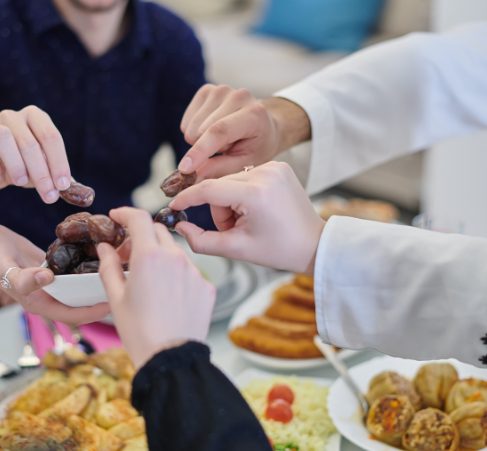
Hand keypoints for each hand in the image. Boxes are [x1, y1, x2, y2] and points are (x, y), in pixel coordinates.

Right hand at [0, 106, 70, 203]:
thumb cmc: (23, 164)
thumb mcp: (44, 168)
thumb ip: (60, 178)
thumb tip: (83, 193)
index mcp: (35, 118)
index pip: (50, 137)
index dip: (58, 162)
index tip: (62, 186)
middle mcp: (13, 117)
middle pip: (30, 142)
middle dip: (41, 173)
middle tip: (48, 196)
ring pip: (3, 138)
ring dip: (16, 165)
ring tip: (21, 182)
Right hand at [0, 214, 109, 324]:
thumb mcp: (6, 268)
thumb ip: (24, 278)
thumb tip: (47, 278)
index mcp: (40, 303)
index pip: (73, 315)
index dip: (93, 313)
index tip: (114, 303)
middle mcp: (48, 295)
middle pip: (81, 303)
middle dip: (101, 297)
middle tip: (124, 285)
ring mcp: (51, 281)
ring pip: (79, 287)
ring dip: (96, 281)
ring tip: (119, 270)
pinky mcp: (53, 266)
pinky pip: (73, 269)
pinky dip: (86, 265)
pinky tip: (102, 253)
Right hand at [97, 207, 215, 368]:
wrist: (171, 358)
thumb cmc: (140, 331)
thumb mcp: (116, 297)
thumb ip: (109, 266)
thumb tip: (105, 247)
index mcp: (149, 256)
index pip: (138, 218)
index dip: (125, 213)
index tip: (117, 217)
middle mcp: (175, 258)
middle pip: (157, 232)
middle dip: (140, 237)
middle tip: (126, 255)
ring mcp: (194, 272)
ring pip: (175, 251)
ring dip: (160, 256)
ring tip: (147, 279)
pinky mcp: (207, 286)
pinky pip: (189, 271)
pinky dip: (176, 274)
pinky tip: (166, 295)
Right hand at [169, 161, 324, 274]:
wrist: (314, 243)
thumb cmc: (279, 249)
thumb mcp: (236, 249)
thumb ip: (201, 240)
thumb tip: (179, 226)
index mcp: (256, 193)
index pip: (208, 189)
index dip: (187, 198)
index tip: (173, 206)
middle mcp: (266, 172)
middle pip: (219, 186)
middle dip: (219, 210)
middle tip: (233, 230)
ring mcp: (274, 166)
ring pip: (230, 180)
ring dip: (230, 201)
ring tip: (247, 221)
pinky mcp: (279, 165)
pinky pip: (246, 176)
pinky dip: (243, 193)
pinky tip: (256, 210)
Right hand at [178, 85, 310, 178]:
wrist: (263, 125)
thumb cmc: (257, 146)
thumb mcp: (247, 164)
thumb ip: (222, 168)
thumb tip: (194, 175)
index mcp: (253, 114)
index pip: (219, 131)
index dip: (199, 150)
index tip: (184, 168)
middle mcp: (237, 96)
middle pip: (200, 130)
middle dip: (206, 148)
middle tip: (227, 148)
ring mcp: (221, 90)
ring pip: (190, 126)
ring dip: (201, 140)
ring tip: (222, 139)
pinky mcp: (207, 90)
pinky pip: (187, 120)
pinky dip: (194, 130)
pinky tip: (212, 130)